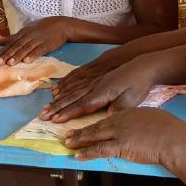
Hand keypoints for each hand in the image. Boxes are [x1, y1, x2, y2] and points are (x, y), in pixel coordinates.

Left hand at [0, 16, 73, 65]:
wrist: (61, 25)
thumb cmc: (42, 29)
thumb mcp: (25, 31)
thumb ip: (10, 38)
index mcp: (23, 33)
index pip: (11, 43)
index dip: (3, 51)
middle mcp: (29, 35)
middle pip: (17, 46)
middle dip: (7, 54)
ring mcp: (38, 39)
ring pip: (26, 48)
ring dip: (18, 56)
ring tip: (10, 63)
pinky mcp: (47, 44)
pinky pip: (39, 50)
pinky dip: (33, 55)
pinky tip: (27, 61)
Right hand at [40, 56, 155, 121]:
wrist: (143, 65)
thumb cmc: (138, 84)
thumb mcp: (132, 99)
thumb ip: (118, 108)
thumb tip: (107, 118)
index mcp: (102, 92)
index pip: (82, 105)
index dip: (68, 113)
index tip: (55, 120)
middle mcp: (94, 85)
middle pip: (72, 98)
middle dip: (56, 108)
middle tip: (42, 115)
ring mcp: (93, 79)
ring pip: (71, 90)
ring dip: (58, 99)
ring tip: (46, 106)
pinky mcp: (95, 76)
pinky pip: (75, 80)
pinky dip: (64, 85)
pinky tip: (57, 89)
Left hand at [64, 108, 185, 168]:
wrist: (173, 138)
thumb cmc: (169, 131)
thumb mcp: (153, 120)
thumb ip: (142, 123)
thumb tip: (139, 129)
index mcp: (129, 113)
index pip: (107, 119)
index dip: (94, 124)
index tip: (86, 127)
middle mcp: (121, 120)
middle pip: (96, 126)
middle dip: (80, 131)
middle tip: (67, 133)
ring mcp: (119, 132)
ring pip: (94, 136)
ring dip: (79, 140)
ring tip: (67, 143)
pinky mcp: (120, 145)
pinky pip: (99, 150)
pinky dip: (87, 152)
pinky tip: (78, 155)